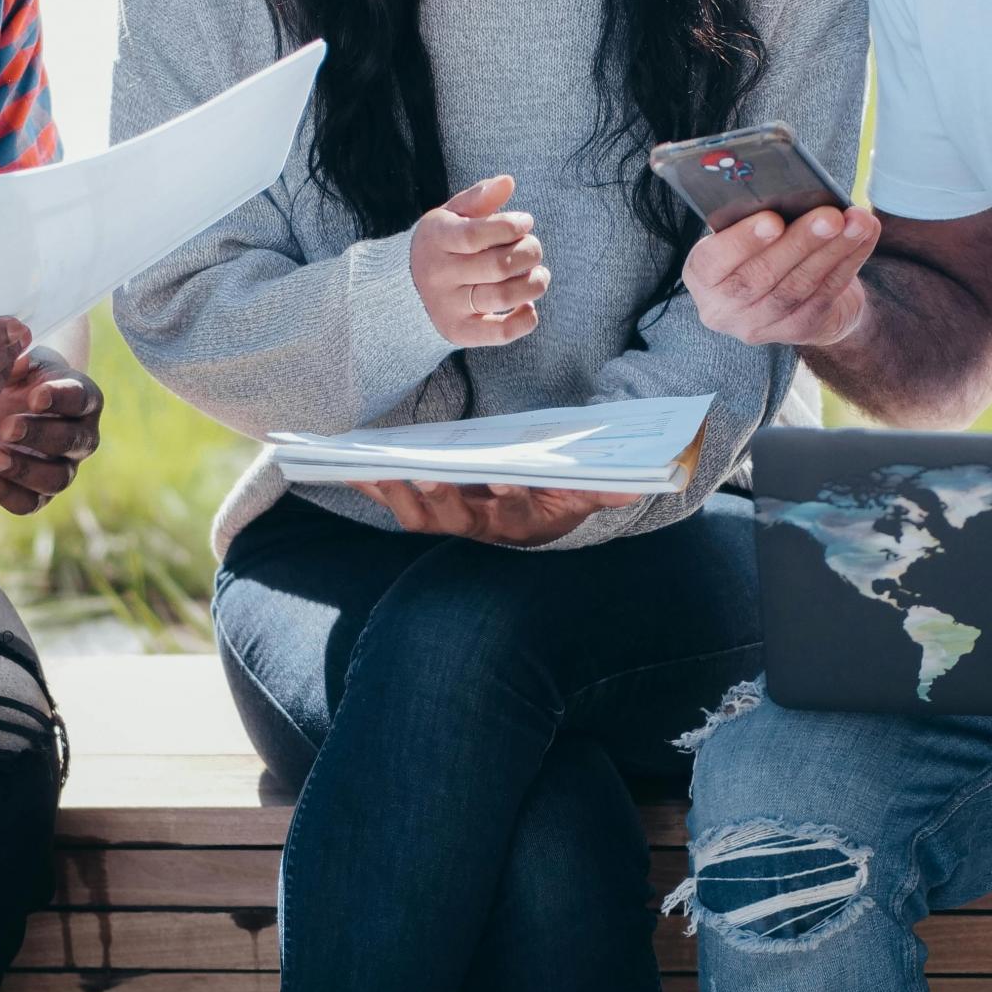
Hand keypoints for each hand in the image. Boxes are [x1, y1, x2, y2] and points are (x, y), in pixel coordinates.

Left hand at [0, 346, 103, 515]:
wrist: (2, 409)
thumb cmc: (16, 382)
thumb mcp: (17, 366)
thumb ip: (15, 364)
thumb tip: (16, 363)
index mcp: (83, 398)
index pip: (81, 399)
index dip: (61, 399)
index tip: (34, 397)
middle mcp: (82, 436)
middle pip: (72, 442)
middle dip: (38, 435)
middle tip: (6, 427)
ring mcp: (64, 468)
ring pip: (56, 479)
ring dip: (23, 470)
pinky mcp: (39, 493)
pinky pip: (29, 503)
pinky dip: (6, 492)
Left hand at [351, 479, 639, 546]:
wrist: (534, 514)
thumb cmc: (559, 497)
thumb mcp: (585, 494)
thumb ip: (606, 489)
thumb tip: (640, 484)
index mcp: (518, 522)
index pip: (512, 512)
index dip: (507, 498)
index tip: (502, 478)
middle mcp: (479, 526)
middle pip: (453, 519)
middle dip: (436, 498)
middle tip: (421, 474)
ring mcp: (450, 519)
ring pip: (417, 514)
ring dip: (393, 493)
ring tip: (371, 467)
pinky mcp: (428, 507)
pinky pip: (397, 499)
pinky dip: (375, 485)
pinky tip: (350, 466)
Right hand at [411, 174, 548, 347]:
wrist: (402, 291)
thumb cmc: (441, 246)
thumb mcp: (450, 216)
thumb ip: (478, 198)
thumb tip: (508, 182)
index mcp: (436, 239)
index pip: (475, 235)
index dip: (508, 227)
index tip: (526, 222)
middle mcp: (439, 275)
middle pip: (496, 266)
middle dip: (529, 252)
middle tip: (533, 248)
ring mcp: (448, 306)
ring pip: (502, 296)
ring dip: (533, 284)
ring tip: (539, 274)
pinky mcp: (460, 332)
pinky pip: (499, 332)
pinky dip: (524, 320)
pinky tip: (528, 305)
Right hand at [683, 205, 879, 348]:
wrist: (792, 290)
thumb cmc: (763, 246)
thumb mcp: (748, 232)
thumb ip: (758, 217)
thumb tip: (794, 195)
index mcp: (701, 274)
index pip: (711, 262)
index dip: (742, 242)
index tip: (772, 220)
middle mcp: (722, 307)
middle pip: (761, 276)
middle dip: (800, 242)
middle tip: (829, 216)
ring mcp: (758, 326)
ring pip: (798, 286)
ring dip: (832, 251)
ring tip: (856, 221)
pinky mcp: (796, 332)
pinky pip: (825, 295)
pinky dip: (848, 262)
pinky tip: (863, 237)